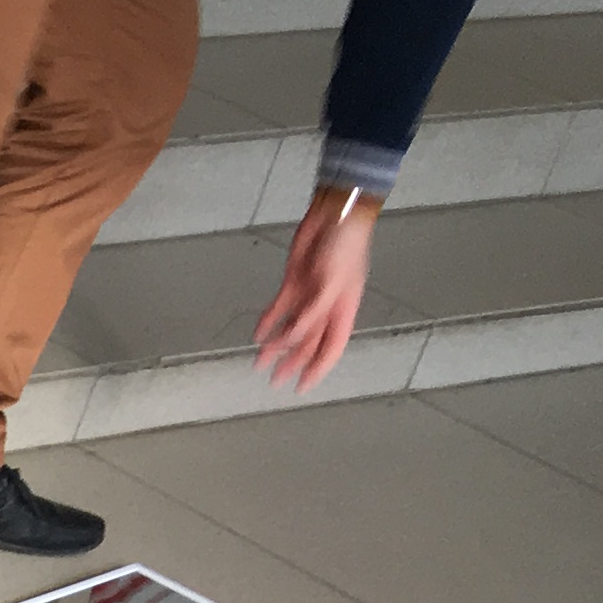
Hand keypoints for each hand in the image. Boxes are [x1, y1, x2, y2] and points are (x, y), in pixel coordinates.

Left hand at [256, 192, 378, 389]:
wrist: (334, 215)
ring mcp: (309, 295)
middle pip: (307, 343)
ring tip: (259, 362)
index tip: (301, 388)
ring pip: (290, 328)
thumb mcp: (333, 283)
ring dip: (276, 346)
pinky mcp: (294, 281)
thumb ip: (314, 313)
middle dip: (292, 363)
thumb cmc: (344, 247)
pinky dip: (269, 321)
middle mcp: (326, 307)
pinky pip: (280, 307)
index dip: (317, 370)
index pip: (330, 349)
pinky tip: (258, 335)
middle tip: (273, 380)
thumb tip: (293, 338)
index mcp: (343, 310)